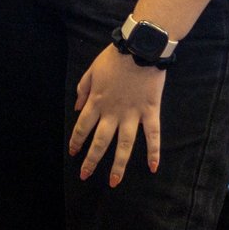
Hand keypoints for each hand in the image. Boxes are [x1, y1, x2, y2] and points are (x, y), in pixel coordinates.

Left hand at [70, 43, 162, 185]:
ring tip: (113, 181)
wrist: (139, 48)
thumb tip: (76, 108)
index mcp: (96, 102)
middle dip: (92, 160)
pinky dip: (154, 152)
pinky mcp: (150, 112)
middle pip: (100, 141)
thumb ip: (83, 90)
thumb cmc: (114, 58)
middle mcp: (113, 113)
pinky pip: (153, 135)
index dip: (77, 141)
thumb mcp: (91, 71)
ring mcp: (133, 114)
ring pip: (124, 145)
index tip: (73, 153)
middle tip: (85, 176)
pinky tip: (153, 167)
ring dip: (118, 165)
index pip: (83, 127)